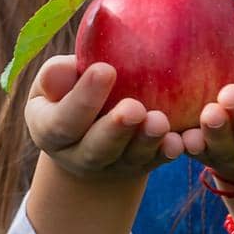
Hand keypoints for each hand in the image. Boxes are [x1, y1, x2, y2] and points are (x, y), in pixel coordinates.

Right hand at [24, 55, 183, 182]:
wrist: (89, 129)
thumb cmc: (69, 91)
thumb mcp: (54, 82)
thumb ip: (56, 75)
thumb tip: (66, 68)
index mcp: (50, 131)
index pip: (63, 121)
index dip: (83, 99)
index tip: (105, 70)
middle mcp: (80, 155)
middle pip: (98, 148)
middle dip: (117, 129)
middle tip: (134, 108)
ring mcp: (113, 165)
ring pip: (131, 157)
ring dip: (147, 141)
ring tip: (160, 121)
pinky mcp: (142, 164)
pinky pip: (157, 160)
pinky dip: (169, 151)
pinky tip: (183, 140)